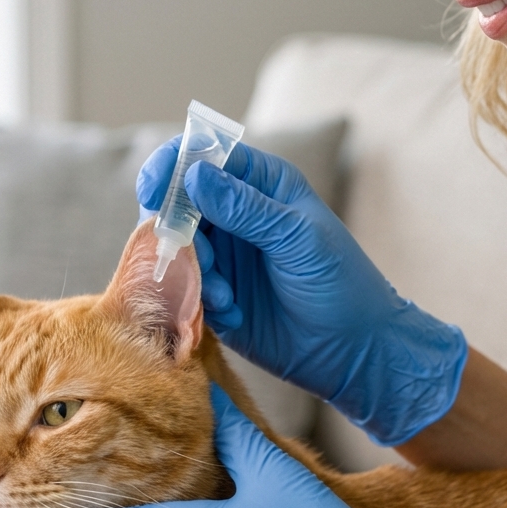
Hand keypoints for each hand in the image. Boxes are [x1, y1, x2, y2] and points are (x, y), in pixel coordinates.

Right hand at [137, 138, 466, 445]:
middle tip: (191, 257)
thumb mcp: (298, 240)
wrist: (353, 351)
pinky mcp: (213, 294)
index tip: (153, 190)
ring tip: (224, 297)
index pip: (205, 156)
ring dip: (191, 271)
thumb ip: (246, 208)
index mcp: (261, 184)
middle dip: (175, 229)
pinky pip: (183, 287)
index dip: (173, 165)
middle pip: (177, 202)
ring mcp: (223, 255)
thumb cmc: (340, 284)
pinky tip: (232, 315)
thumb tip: (194, 175)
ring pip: (175, 247)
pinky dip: (197, 300)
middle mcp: (235, 213)